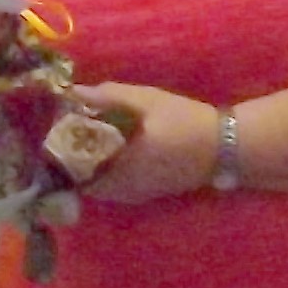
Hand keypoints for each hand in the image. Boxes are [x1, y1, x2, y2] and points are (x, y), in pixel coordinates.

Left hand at [75, 80, 215, 205]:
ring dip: (89, 167)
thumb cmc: (186, 121)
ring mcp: (135, 195)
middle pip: (82, 179)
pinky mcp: (146, 195)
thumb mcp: (148, 101)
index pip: (74, 167)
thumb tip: (74, 92)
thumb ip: (109, 97)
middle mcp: (123, 188)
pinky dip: (105, 173)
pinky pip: (114, 189)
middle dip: (72, 159)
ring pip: (98, 186)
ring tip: (88, 141)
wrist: (227, 147)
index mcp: (120, 166)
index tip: (59, 130)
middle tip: (72, 134)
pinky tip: (111, 152)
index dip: (61, 150)